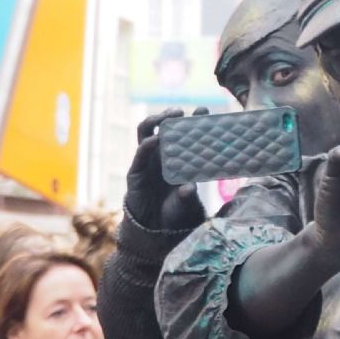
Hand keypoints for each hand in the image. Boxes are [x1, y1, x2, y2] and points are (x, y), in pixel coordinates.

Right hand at [126, 109, 208, 232]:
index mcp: (179, 158)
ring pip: (146, 134)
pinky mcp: (136, 171)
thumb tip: (190, 187)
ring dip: (155, 122)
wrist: (157, 227)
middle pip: (163, 128)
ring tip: (166, 117)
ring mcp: (148, 161)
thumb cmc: (176, 209)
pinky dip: (147, 145)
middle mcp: (162, 156)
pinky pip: (140, 154)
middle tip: (180, 111)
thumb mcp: (185, 201)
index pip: (185, 135)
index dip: (193, 121)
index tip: (203, 111)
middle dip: (170, 116)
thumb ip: (187, 194)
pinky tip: (155, 140)